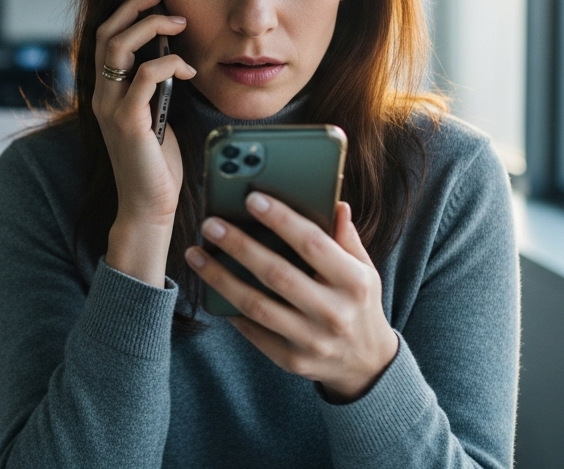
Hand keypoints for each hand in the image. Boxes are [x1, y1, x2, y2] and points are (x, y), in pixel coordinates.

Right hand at [93, 0, 196, 285]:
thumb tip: (170, 54)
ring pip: (118, 47)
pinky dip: (168, 63)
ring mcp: (111, 108)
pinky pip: (145, 76)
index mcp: (105, 92)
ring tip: (178, 22)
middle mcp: (101, 95)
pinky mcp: (129, 121)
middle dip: (134, 6)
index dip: (126, 10)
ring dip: (150, 26)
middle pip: (105, 33)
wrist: (148, 206)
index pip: (104, 37)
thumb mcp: (154, 115)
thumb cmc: (156, 163)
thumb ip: (153, 87)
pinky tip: (189, 69)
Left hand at [184, 193, 398, 400]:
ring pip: (256, 305)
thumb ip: (346, 238)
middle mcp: (334, 312)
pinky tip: (210, 288)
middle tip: (211, 225)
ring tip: (196, 255)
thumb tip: (335, 203)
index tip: (252, 199)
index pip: (313, 244)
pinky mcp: (292, 360)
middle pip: (277, 274)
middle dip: (239, 246)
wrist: (368, 364)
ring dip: (220, 278)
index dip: (281, 219)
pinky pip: (253, 331)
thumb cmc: (359, 304)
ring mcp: (312, 340)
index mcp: (354, 282)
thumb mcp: (365, 270)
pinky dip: (229, 308)